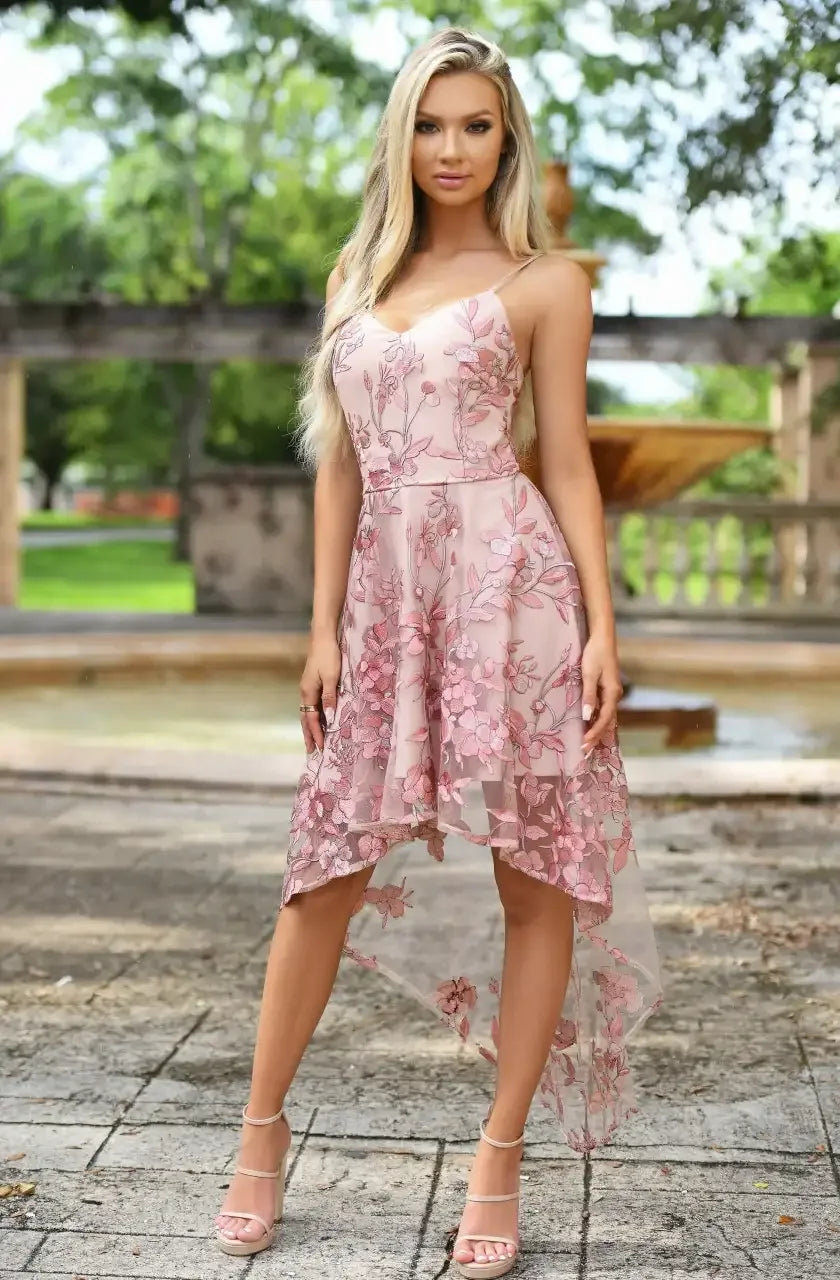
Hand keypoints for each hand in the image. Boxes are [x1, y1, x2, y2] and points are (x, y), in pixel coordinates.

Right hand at [299, 637, 341, 753]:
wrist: (322, 638)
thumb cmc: (328, 656)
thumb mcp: (332, 677)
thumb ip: (330, 697)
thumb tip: (329, 717)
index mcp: (308, 692)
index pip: (312, 718)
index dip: (317, 733)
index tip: (321, 747)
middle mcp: (305, 692)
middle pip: (306, 718)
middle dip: (308, 735)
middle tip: (311, 751)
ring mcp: (307, 688)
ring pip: (307, 712)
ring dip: (310, 727)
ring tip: (312, 740)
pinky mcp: (312, 684)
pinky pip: (311, 705)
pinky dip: (313, 716)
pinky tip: (318, 720)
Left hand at [580, 633, 622, 753]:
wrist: (603, 637)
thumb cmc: (595, 653)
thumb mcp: (589, 674)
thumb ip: (588, 696)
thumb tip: (586, 717)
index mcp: (612, 693)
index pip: (604, 719)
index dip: (594, 733)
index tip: (585, 744)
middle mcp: (615, 695)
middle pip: (607, 721)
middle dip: (596, 737)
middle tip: (585, 752)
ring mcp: (612, 692)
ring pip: (606, 717)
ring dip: (597, 731)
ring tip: (588, 745)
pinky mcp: (607, 689)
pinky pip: (604, 710)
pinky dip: (598, 721)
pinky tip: (591, 727)